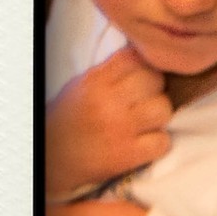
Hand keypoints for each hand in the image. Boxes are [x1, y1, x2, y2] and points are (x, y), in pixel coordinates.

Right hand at [46, 46, 171, 198]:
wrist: (53, 157)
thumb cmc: (71, 119)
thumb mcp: (83, 86)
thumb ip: (112, 72)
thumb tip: (143, 58)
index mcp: (96, 81)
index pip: (136, 59)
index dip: (145, 68)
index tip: (142, 79)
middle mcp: (108, 101)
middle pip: (155, 81)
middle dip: (155, 90)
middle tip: (144, 102)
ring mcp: (120, 128)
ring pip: (163, 109)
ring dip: (159, 117)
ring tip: (146, 122)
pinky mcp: (129, 154)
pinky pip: (163, 142)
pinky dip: (159, 143)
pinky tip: (146, 143)